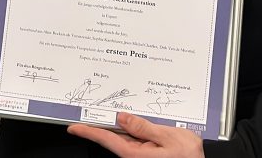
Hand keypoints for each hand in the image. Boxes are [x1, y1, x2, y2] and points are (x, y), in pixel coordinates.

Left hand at [68, 112, 203, 156]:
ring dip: (115, 124)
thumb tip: (122, 117)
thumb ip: (144, 127)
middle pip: (112, 136)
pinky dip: (129, 127)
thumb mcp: (169, 138)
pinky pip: (133, 137)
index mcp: (136, 153)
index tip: (73, 127)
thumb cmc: (189, 157)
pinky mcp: (147, 152)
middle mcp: (135, 155)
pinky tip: (129, 118)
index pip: (106, 139)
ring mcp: (140, 154)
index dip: (88, 132)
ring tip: (106, 110)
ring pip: (123, 136)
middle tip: (86, 109)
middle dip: (100, 123)